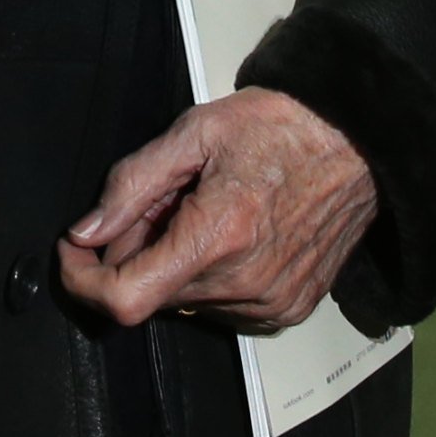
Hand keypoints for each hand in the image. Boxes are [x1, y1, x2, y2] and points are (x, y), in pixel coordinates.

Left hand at [58, 88, 377, 331]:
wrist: (360, 140)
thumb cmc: (282, 126)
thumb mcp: (194, 133)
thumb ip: (132, 185)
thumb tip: (87, 230)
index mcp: (217, 237)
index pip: (125, 300)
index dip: (83, 281)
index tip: (75, 252)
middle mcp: (245, 284)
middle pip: (152, 296)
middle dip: (137, 254)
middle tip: (159, 204)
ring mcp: (271, 304)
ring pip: (186, 303)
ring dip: (175, 266)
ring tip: (204, 211)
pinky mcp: (289, 309)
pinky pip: (224, 308)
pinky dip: (211, 277)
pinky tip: (232, 233)